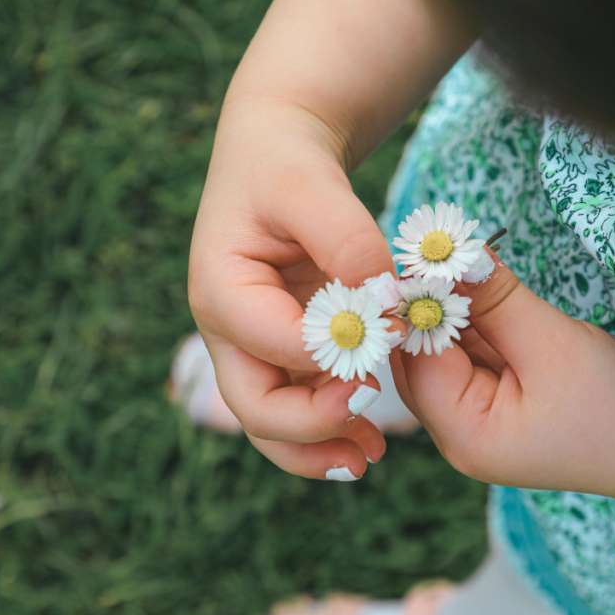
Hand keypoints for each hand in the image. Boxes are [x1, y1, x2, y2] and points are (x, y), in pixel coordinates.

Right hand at [188, 97, 403, 479]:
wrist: (275, 155)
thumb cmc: (285, 165)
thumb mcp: (314, 187)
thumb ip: (349, 244)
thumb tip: (386, 309)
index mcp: (219, 290)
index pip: (275, 344)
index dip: (336, 353)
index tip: (395, 337)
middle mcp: (227, 330)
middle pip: (256, 406)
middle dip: (312, 430)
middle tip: (369, 434)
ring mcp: (252, 346)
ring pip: (274, 421)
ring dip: (319, 448)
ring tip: (370, 459)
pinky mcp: (281, 350)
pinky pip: (298, 403)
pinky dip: (330, 425)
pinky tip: (370, 438)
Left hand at [392, 249, 614, 508]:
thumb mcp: (555, 345)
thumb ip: (497, 300)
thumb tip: (453, 252)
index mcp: (465, 435)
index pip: (417, 359)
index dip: (417, 303)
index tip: (424, 248)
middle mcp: (458, 433)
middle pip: (419, 357)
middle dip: (429, 301)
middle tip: (434, 242)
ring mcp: (475, 420)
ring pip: (444, 350)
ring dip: (450, 304)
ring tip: (451, 251)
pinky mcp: (495, 403)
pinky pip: (470, 353)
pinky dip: (472, 319)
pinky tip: (474, 280)